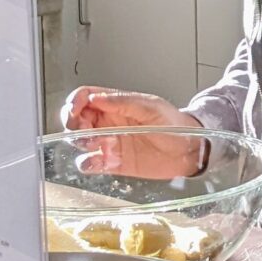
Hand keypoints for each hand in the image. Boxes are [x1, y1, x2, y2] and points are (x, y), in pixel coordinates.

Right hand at [58, 86, 204, 178]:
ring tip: (97, 143)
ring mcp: (109, 142)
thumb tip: (96, 97)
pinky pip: (90, 163)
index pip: (85, 97)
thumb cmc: (175, 124)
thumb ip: (123, 102)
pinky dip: (86, 163)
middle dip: (73, 122)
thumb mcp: (151, 107)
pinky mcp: (113, 163)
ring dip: (80, 142)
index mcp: (116, 104)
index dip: (75, 101)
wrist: (189, 150)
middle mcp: (109, 122)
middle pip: (76, 119)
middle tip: (82, 128)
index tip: (74, 109)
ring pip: (79, 141)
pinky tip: (97, 161)